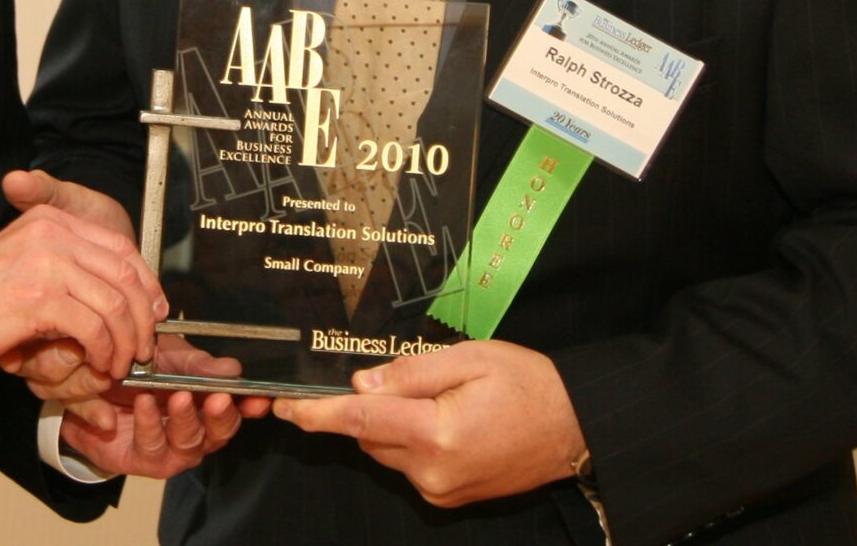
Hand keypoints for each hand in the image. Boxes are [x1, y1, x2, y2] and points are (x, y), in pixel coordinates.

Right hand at [0, 170, 147, 405]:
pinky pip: (93, 327)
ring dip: (126, 340)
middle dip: (143, 315)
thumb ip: (68, 261)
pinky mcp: (41, 297)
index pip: (119, 246)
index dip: (145, 281)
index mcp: (51, 220)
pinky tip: (100, 364)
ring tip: (121, 362)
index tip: (154, 310)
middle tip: (144, 345)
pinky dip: (103, 350)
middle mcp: (53, 234)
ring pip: (114, 303)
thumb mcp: (26, 259)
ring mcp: (48, 263)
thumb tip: (120, 288)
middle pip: (125, 274)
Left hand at [32, 332, 262, 437]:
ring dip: (186, 420)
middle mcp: (197, 432)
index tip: (260, 396)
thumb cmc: (137, 369)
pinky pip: (152, 446)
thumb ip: (198, 365)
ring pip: (189, 443)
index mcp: (208, 404)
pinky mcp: (143, 460)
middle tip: (220, 396)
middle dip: (221, 415)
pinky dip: (149, 424)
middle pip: (219, 431)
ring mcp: (171, 450)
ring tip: (179, 397)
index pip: (238, 409)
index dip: (251, 404)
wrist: (90, 386)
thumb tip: (234, 370)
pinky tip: (145, 403)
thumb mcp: (169, 356)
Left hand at [272, 340, 585, 508]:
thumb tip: (361, 384)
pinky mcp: (447, 497)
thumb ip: (410, 372)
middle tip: (409, 378)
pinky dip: (410, 438)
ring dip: (392, 421)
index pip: (359, 419)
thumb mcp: (470, 358)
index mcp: (436, 434)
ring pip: (385, 448)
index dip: (316, 412)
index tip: (283, 406)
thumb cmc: (528, 385)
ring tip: (441, 397)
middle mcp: (432, 471)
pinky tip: (447, 419)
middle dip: (370, 403)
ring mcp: (440, 490)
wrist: (573, 428)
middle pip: (369, 432)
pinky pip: (407, 462)